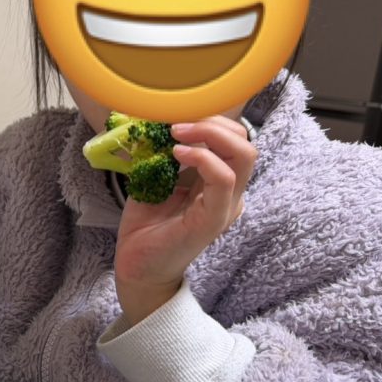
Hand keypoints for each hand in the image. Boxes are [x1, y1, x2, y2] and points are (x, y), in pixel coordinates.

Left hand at [113, 116, 255, 324]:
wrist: (136, 266)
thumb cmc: (146, 225)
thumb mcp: (153, 178)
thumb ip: (160, 153)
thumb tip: (154, 119)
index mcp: (218, 181)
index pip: (233, 139)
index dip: (210, 120)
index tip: (177, 116)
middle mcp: (229, 192)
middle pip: (245, 141)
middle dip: (214, 122)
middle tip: (177, 123)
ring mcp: (225, 205)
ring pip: (243, 155)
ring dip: (209, 134)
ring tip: (175, 134)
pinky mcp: (214, 218)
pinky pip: (224, 179)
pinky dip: (203, 157)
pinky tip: (176, 153)